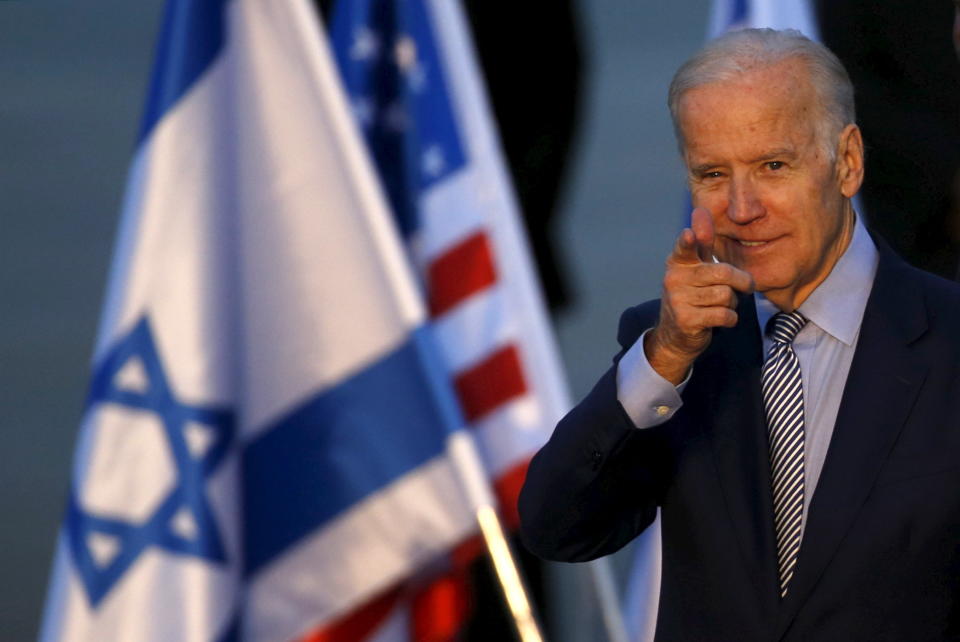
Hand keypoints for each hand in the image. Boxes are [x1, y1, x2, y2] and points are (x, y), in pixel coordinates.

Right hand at [645, 207, 753, 383]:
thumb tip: (700, 210)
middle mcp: (674, 278)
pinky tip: (718, 319)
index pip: (684, 248)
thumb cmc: (692, 295)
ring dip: (732, 303)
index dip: (689, 241)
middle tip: (744, 287)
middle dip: (741, 282)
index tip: (689, 235)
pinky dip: (729, 319)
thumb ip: (702, 241)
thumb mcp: (696, 267)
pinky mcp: (686, 320)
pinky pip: (724, 315)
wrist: (675, 335)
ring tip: (719, 305)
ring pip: (726, 295)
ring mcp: (678, 300)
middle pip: (723, 273)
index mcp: (678, 262)